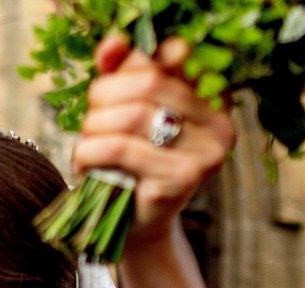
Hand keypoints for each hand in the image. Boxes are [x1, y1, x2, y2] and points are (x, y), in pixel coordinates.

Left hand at [72, 36, 235, 248]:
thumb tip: (113, 43)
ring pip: (133, 114)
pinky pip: (121, 148)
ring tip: (87, 145)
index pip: (170, 56)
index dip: (128, 65)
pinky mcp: (181, 180)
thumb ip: (121, 74)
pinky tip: (85, 162)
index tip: (103, 85)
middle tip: (89, 121)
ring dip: (94, 127)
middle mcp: (218, 125)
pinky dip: (90, 151)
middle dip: (103, 97)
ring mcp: (205, 154)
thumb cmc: (128, 166)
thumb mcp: (124, 113)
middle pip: (147, 83)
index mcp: (212, 100)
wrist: (133, 227)